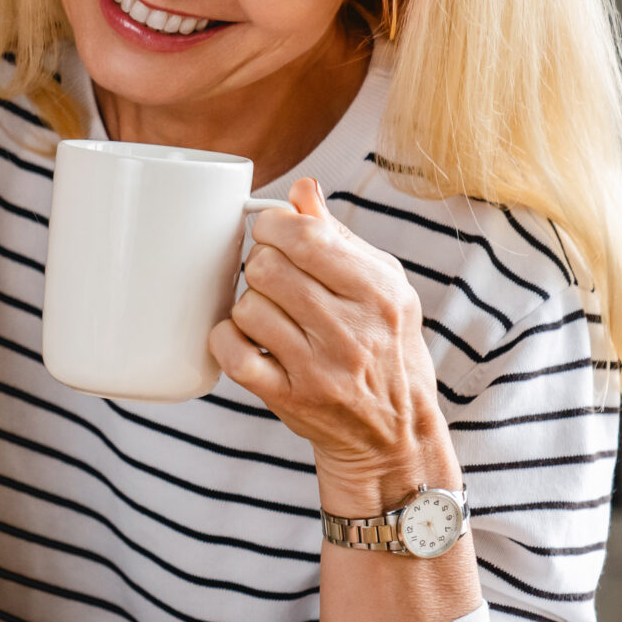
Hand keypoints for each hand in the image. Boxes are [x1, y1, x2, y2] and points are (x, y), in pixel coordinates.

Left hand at [210, 178, 456, 512]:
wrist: (395, 432)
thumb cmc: (385, 347)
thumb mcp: (383, 288)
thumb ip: (339, 237)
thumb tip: (302, 188)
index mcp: (378, 291)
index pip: (306, 237)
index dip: (272, 225)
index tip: (270, 233)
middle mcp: (352, 329)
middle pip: (267, 268)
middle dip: (259, 264)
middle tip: (270, 277)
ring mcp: (320, 368)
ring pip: (248, 308)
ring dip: (248, 305)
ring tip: (269, 313)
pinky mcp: (290, 399)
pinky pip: (233, 354)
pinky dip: (226, 339)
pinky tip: (244, 338)